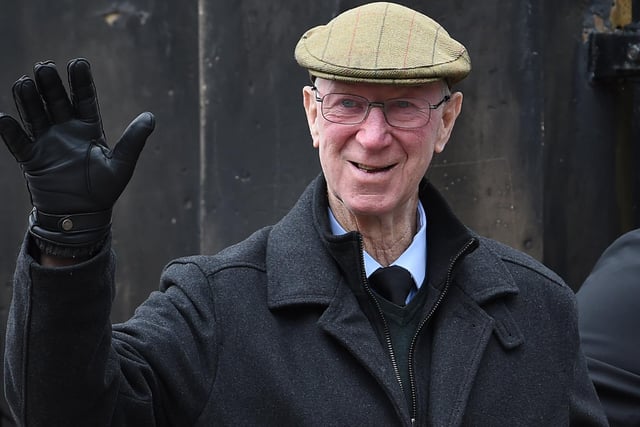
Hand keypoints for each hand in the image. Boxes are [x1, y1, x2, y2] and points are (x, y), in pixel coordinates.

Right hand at [0, 58, 154, 257]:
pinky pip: (18, 143)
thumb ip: (134, 140)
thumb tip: (151, 117)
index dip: (81, 81)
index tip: (78, 61)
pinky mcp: (32, 159)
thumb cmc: (104, 191)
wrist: (81, 216)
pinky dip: (9, 132)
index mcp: (89, 129)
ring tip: (24, 83)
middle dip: (50, 85)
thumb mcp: (122, 164)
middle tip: (45, 67)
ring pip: (35, 115)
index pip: (85, 99)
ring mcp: (47, 143)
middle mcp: (66, 131)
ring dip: (28, 100)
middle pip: (56, 101)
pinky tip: (3, 118)